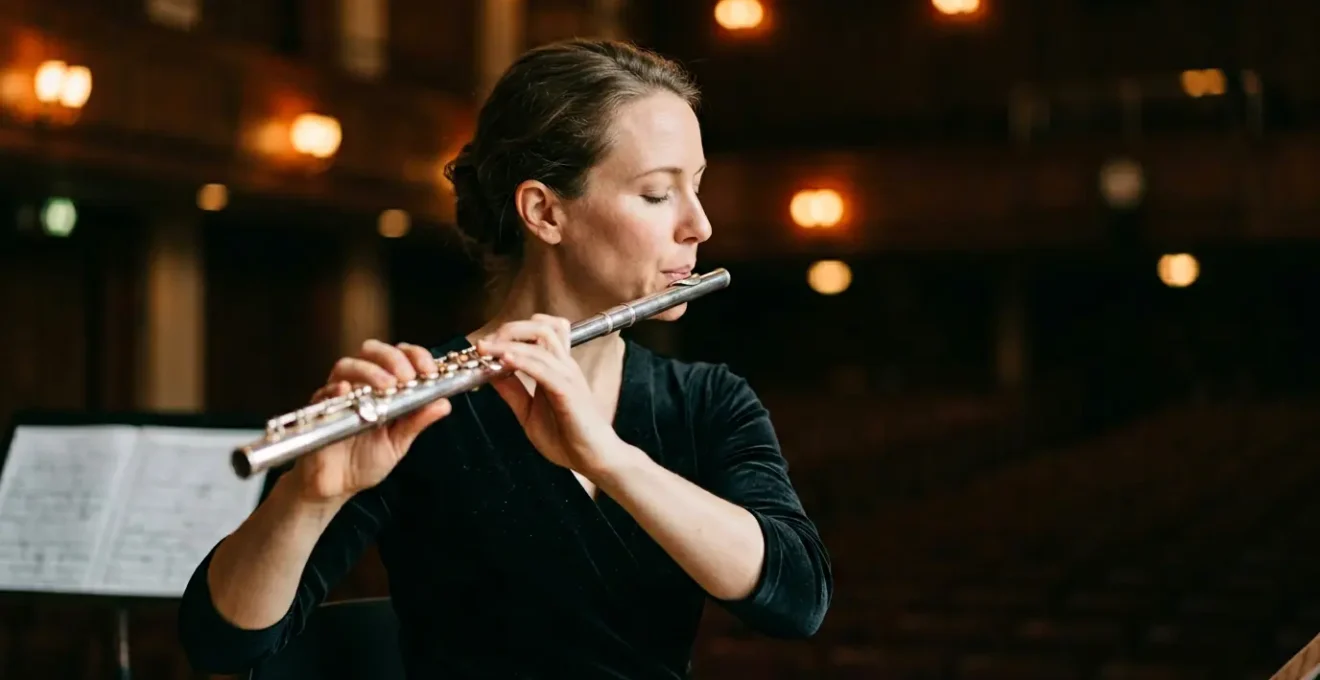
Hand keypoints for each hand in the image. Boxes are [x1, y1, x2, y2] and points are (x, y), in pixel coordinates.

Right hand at [290, 340, 452, 502]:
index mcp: (384, 388)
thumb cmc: (366, 461)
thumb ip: (417, 422)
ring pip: (348, 365)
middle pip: (372, 351)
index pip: (399, 357)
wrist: (337, 486)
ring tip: (386, 387)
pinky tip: (347, 391)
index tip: (429, 371)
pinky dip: (337, 388)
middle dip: (393, 358)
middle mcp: (361, 385)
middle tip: (407, 378)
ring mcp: (339, 395)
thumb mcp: (399, 442)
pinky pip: (324, 392)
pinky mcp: (320, 409)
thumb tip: (444, 403)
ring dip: (370, 371)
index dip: (415, 356)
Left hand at [476, 315, 620, 474]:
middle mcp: (564, 365)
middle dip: (509, 330)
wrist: (593, 458)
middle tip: (485, 345)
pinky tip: (505, 361)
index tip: (485, 345)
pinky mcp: (568, 391)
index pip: (540, 331)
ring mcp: (567, 376)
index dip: (510, 331)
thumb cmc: (567, 437)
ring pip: (542, 341)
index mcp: (556, 368)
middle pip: (541, 326)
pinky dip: (522, 361)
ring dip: (509, 342)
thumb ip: (513, 392)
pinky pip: (544, 369)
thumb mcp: (528, 412)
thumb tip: (491, 373)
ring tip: (487, 350)